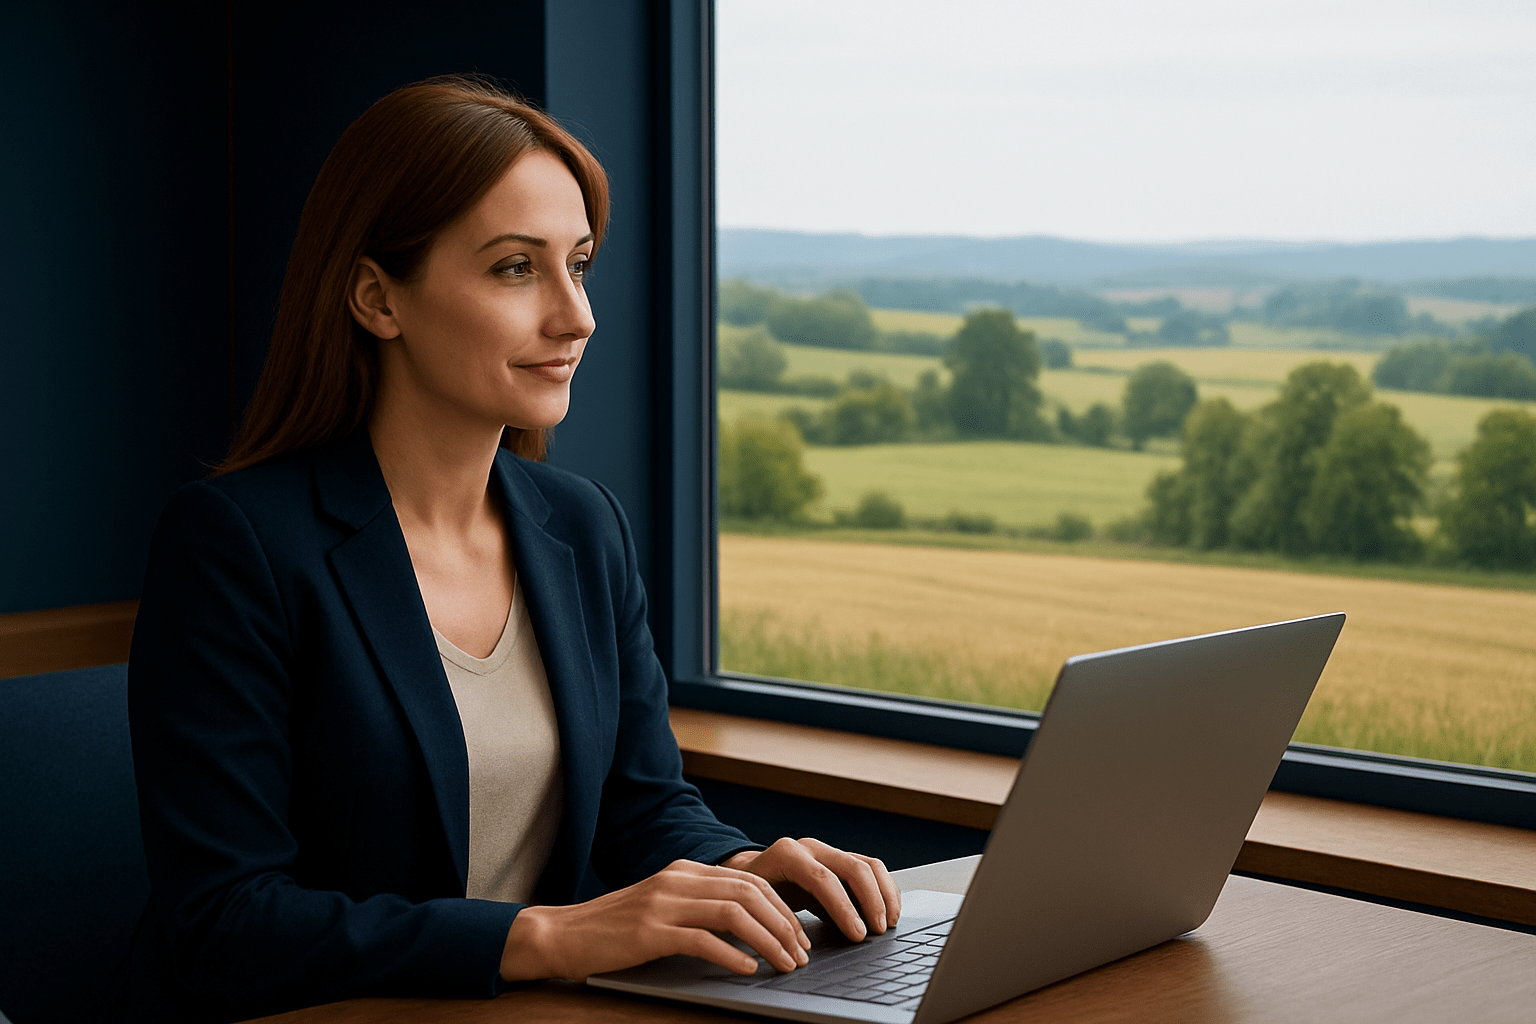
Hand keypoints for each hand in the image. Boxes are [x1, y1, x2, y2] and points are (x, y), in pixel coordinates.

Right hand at [500, 859, 810, 981]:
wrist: (563, 934)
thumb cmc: (615, 929)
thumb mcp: (663, 908)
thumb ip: (700, 908)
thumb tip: (751, 929)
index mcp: (685, 871)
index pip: (749, 879)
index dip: (782, 907)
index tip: (799, 935)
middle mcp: (677, 879)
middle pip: (749, 892)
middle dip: (784, 923)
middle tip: (801, 953)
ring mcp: (663, 903)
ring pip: (733, 912)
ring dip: (768, 940)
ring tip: (784, 963)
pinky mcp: (649, 932)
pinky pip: (702, 939)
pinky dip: (732, 954)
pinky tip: (747, 970)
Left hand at [723, 837, 900, 942]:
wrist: (748, 874)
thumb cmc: (751, 894)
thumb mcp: (757, 905)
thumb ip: (778, 920)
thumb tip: (802, 951)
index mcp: (788, 854)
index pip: (823, 879)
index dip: (844, 908)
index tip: (858, 934)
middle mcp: (811, 847)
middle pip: (853, 868)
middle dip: (870, 902)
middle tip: (877, 931)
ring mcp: (827, 851)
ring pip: (868, 864)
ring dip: (883, 894)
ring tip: (888, 923)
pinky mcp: (840, 860)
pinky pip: (870, 869)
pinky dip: (883, 890)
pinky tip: (887, 912)